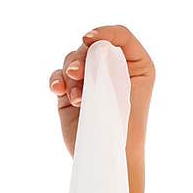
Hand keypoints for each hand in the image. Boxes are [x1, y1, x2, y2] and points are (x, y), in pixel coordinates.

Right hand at [48, 24, 155, 156]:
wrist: (112, 160)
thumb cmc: (126, 127)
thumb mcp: (127, 85)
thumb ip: (110, 59)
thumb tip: (86, 42)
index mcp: (136, 66)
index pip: (120, 36)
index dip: (104, 32)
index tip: (89, 40)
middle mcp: (113, 71)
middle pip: (92, 47)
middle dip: (80, 57)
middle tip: (77, 73)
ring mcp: (91, 83)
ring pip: (73, 61)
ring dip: (70, 74)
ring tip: (76, 97)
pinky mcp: (72, 96)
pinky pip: (60, 78)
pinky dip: (57, 81)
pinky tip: (58, 90)